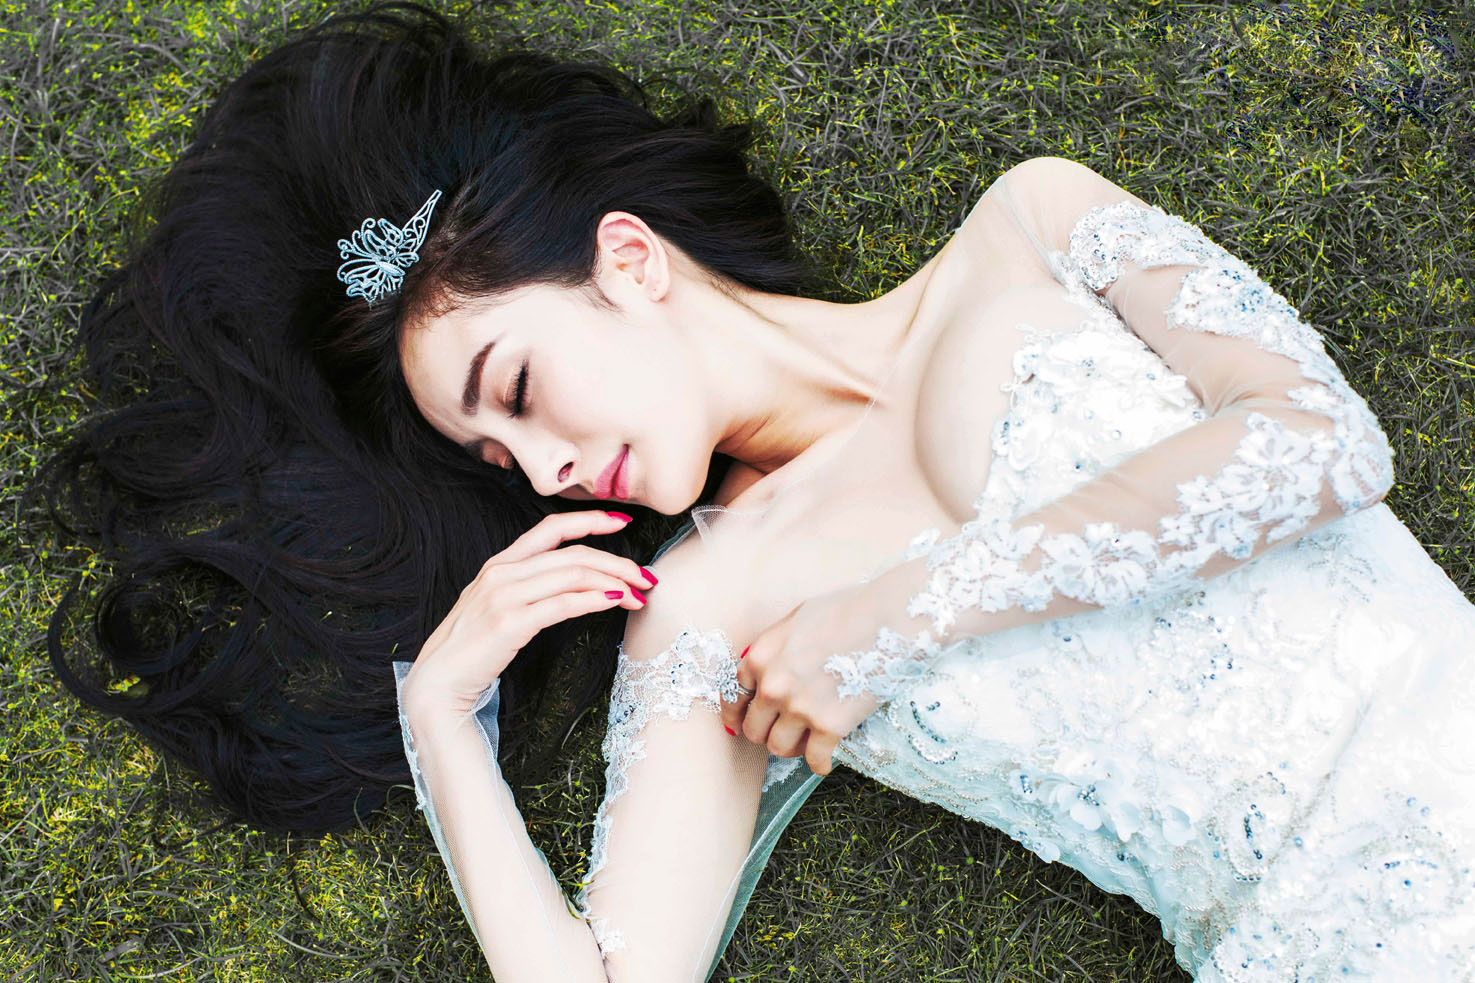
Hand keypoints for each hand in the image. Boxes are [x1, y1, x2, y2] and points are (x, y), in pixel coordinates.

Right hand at [400, 510, 655, 718]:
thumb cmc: (472, 649)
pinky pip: (562, 603)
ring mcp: (503, 596)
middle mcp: (501, 572)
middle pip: (573, 554)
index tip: (623, 522)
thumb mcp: (497, 607)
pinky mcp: (509, 623)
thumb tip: (574, 584)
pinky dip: (595, 600)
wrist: (438, 684)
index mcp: (499, 564)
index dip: (589, 520)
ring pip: (573, 575)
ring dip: (615, 582)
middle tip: (646, 576)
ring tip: (639, 595)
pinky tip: (616, 601)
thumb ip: (527, 588)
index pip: (550, 527)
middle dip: (618, 562)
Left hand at [719, 581, 881, 775]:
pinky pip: (814, 760)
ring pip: (778, 748)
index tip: (742, 723)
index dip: (737, 714)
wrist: (886, 620)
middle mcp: (773, 686)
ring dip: (790, 748)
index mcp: (761, 657)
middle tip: (782, 731)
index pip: (734, 696)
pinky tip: (825, 759)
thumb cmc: (846, 611)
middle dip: (765, 732)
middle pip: (753, 728)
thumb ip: (776, 648)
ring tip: (805, 742)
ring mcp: (799, 708)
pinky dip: (819, 763)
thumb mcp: (796, 619)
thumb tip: (768, 670)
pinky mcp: (829, 726)